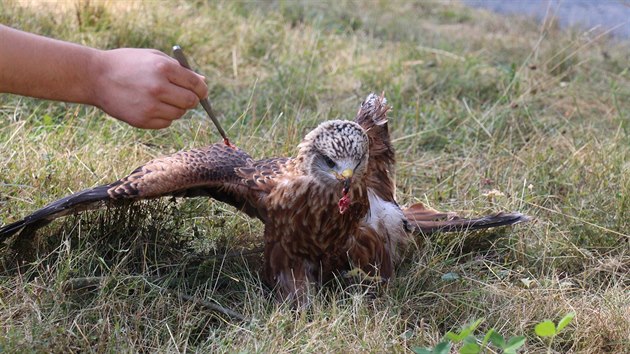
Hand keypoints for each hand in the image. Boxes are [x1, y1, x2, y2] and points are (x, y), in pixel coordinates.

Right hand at [92, 48, 208, 128]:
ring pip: (179, 114)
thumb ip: (180, 70)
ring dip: (176, 108)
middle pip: (191, 102)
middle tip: (183, 96)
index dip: (202, 89)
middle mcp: (158, 88)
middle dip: (191, 100)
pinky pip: (166, 122)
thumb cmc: (128, 64)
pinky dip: (163, 116)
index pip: (196, 84)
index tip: (200, 91)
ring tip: (160, 98)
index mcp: (163, 68)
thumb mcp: (154, 57)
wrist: (95, 77)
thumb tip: (203, 82)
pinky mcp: (142, 120)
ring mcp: (150, 106)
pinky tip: (150, 106)